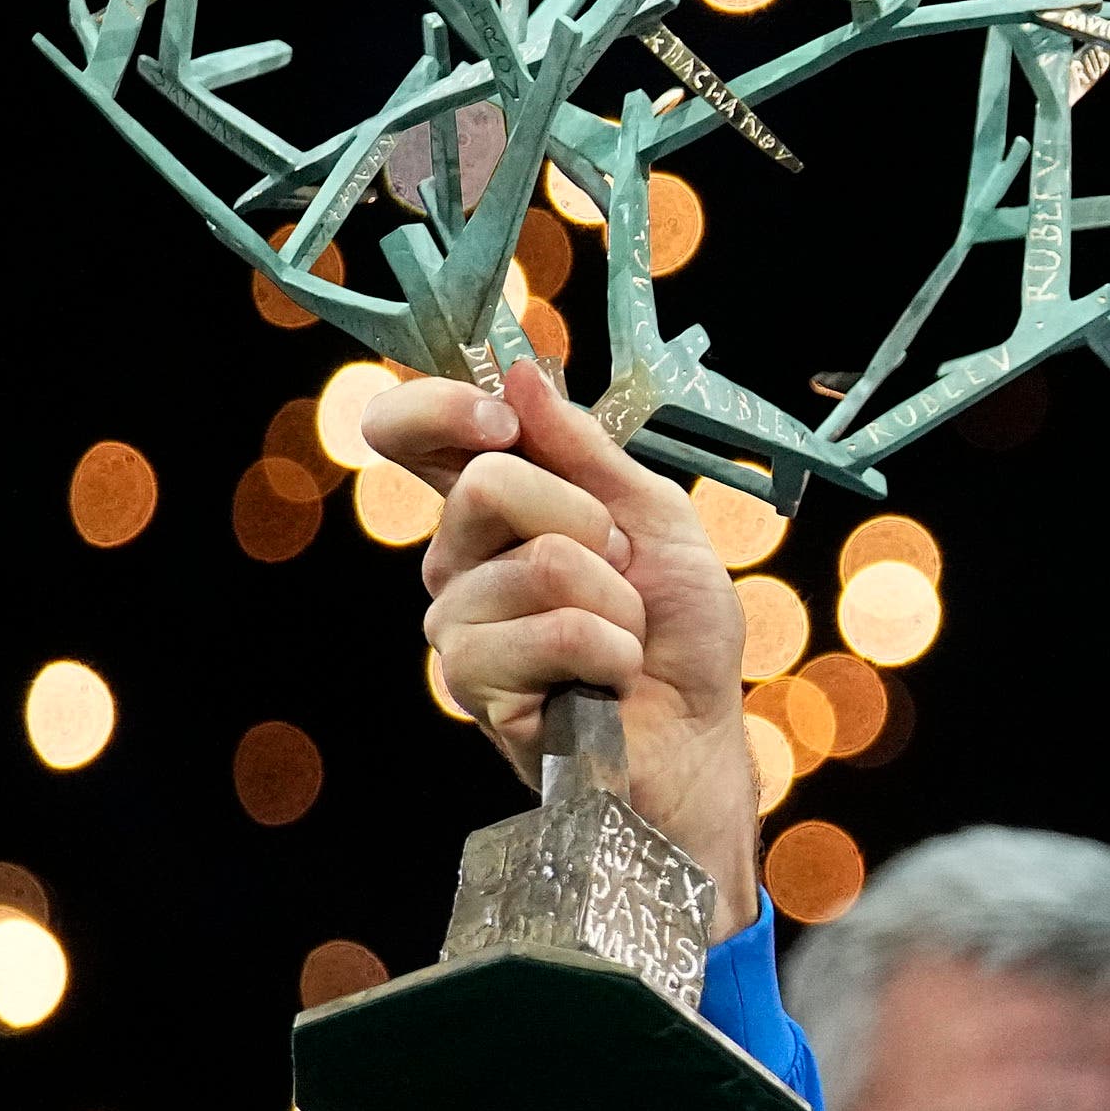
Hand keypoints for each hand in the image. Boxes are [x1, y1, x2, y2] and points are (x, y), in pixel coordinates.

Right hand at [360, 364, 763, 926]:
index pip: (409, 434)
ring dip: (615, 603)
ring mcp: (458, 627)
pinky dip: (613, 651)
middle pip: (490, 484)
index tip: (501, 420)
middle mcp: (457, 564)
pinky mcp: (477, 687)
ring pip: (540, 564)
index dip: (442, 408)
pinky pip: (559, 632)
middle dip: (588, 523)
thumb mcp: (653, 517)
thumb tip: (520, 376)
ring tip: (620, 639)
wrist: (700, 735)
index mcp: (490, 512)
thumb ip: (586, 450)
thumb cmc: (678, 633)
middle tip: (620, 574)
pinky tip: (608, 680)